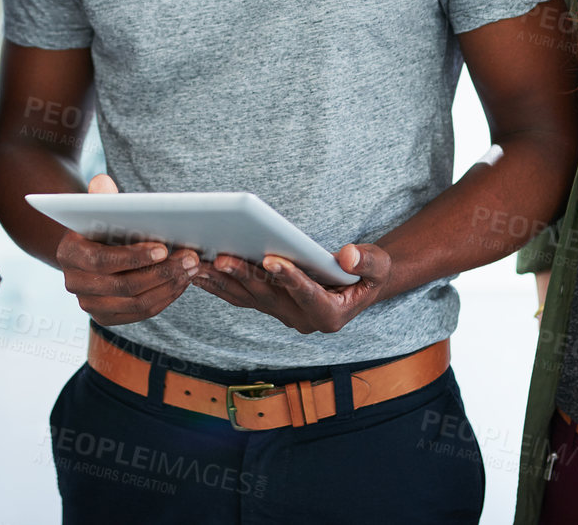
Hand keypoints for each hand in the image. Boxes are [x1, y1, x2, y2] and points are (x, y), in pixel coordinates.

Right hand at [55, 174, 198, 325]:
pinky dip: (165, 298)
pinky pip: (142, 313)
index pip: (102, 261)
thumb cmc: (99, 225)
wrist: (88, 252)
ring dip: (169, 286)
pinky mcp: (107, 318)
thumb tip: (102, 182)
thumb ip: (101, 197)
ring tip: (191, 269)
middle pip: (124, 286)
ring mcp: (90, 305)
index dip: (134, 257)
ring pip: (136, 303)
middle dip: (161, 272)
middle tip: (190, 258)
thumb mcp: (97, 209)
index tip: (164, 248)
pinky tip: (182, 282)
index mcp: (69, 255)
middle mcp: (75, 284)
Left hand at [191, 244, 390, 333]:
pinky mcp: (269, 307)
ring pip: (247, 299)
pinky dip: (220, 283)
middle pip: (268, 297)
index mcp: (330, 315)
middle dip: (244, 276)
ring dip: (222, 281)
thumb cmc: (369, 274)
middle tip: (222, 258)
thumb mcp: (379, 267)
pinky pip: (239, 297)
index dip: (290, 277)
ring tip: (198, 263)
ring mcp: (282, 315)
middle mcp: (302, 320)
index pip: (307, 294)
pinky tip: (199, 270)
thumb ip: (367, 262)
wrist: (358, 287)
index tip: (271, 260)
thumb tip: (348, 256)